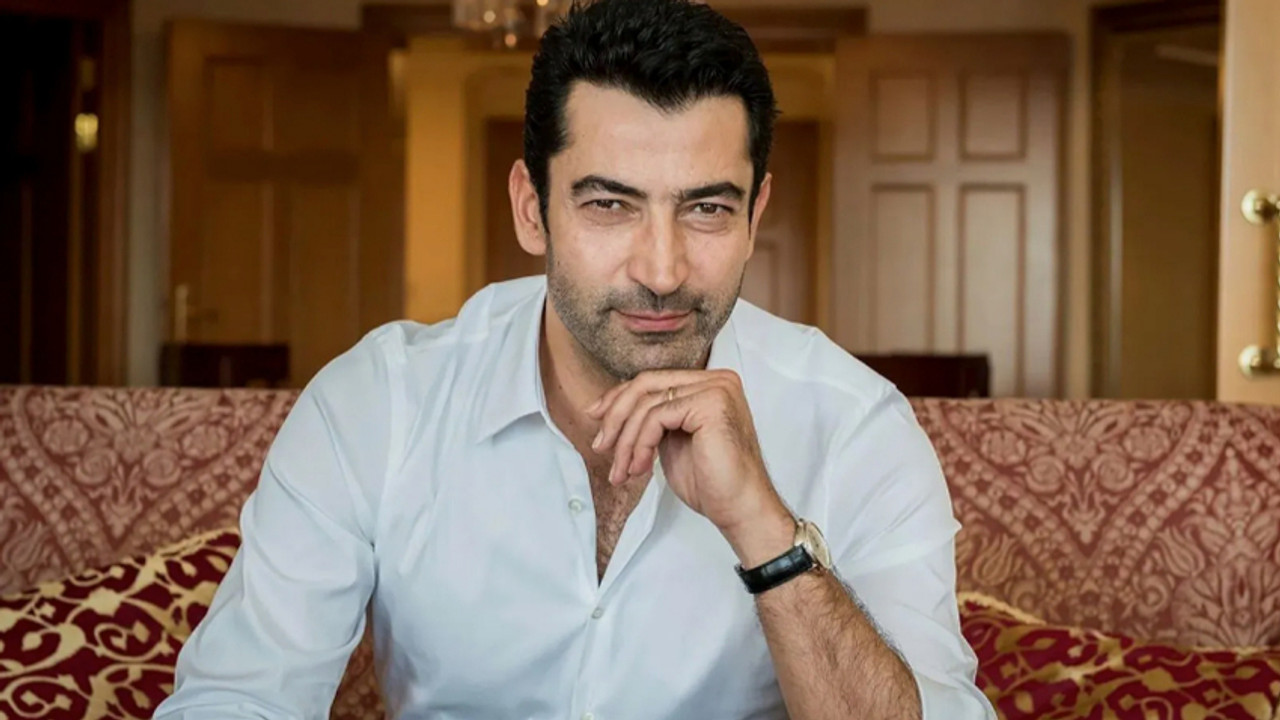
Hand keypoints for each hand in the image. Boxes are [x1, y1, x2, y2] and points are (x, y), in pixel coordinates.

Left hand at [586, 369, 790, 542]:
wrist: (740, 509)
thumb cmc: (712, 482)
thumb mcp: (672, 440)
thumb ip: (653, 418)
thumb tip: (612, 407)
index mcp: (710, 384)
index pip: (653, 380)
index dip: (619, 398)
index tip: (596, 417)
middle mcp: (716, 380)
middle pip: (646, 384)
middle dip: (615, 416)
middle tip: (601, 447)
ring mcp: (716, 389)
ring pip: (646, 403)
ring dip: (626, 441)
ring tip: (623, 470)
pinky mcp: (711, 404)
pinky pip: (656, 417)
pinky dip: (640, 445)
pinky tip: (641, 468)